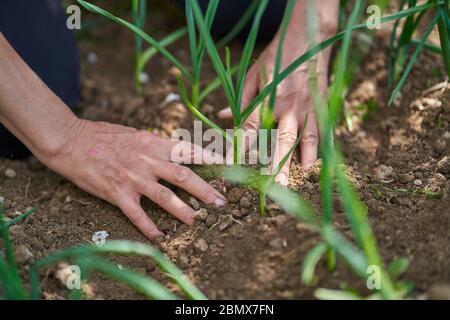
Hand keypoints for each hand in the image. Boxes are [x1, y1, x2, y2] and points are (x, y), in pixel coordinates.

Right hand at [41, 119, 225, 239]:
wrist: (70, 140)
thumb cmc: (103, 135)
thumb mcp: (135, 134)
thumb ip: (155, 145)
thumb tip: (173, 152)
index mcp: (153, 143)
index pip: (188, 150)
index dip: (210, 157)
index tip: (227, 165)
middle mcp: (147, 160)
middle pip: (183, 176)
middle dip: (204, 190)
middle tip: (220, 203)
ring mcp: (132, 178)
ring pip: (164, 197)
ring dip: (182, 211)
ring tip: (195, 222)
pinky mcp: (116, 193)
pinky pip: (136, 214)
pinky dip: (148, 227)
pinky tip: (158, 237)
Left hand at [218, 3, 337, 185]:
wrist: (308, 41)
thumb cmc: (276, 58)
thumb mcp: (252, 75)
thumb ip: (240, 100)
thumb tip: (222, 117)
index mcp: (267, 98)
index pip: (251, 128)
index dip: (240, 147)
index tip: (230, 164)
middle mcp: (287, 107)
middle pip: (279, 140)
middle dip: (274, 165)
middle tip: (270, 186)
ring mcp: (306, 109)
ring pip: (301, 140)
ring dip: (297, 162)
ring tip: (293, 182)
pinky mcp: (320, 108)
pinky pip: (320, 133)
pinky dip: (317, 150)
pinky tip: (312, 166)